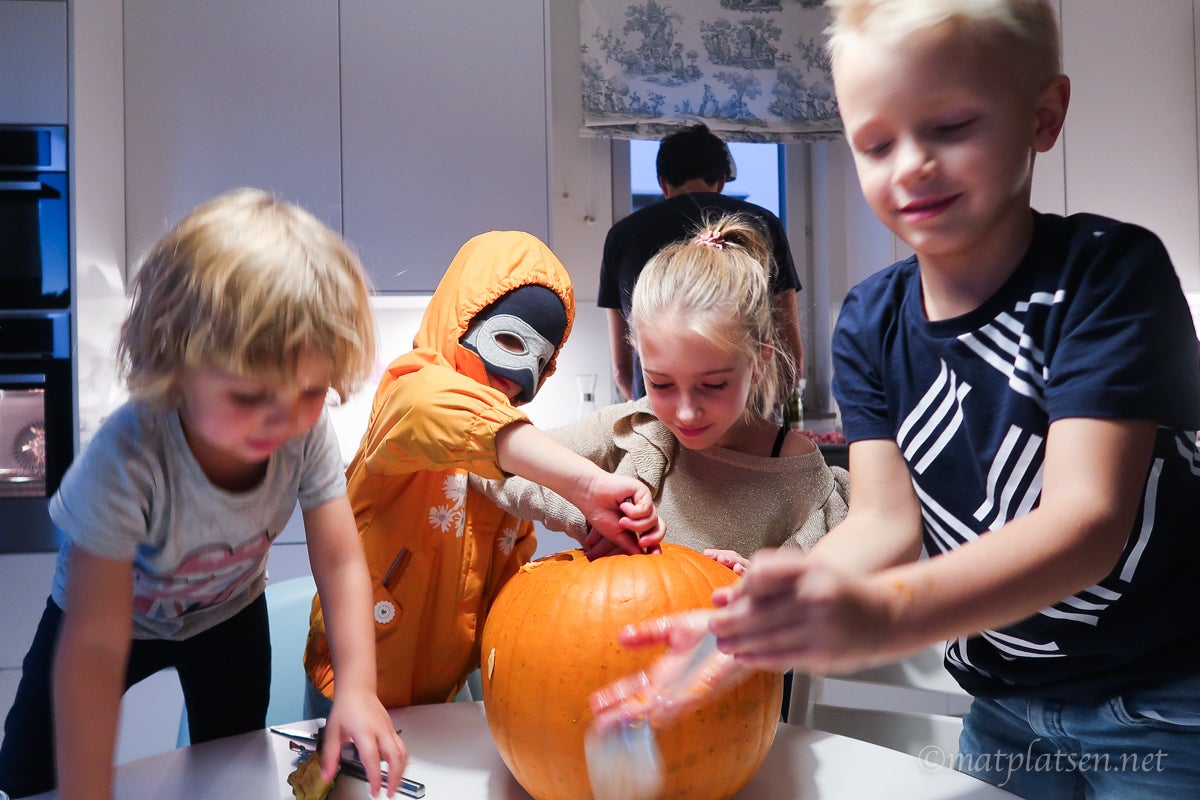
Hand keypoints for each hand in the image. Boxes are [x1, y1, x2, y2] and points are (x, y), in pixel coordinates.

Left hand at [320, 687, 408, 797]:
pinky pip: (401, 746)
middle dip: (395, 778)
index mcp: (364, 731)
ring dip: (401, 770)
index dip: (375, 777)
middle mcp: (380, 730)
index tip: (375, 791)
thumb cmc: (346, 707)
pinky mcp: (392, 728)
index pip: (372, 758)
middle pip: (395, 756)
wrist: (357, 688)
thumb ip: (330, 756)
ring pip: (403, 751)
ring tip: (395, 784)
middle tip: (390, 792)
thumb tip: (326, 775)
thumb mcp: (332, 732)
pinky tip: (395, 768)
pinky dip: (401, 760)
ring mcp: (388, 729)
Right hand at [575, 473, 664, 555]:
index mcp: (638, 522)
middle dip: (653, 538)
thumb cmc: (601, 513)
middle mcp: (644, 512)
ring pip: (653, 520)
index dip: (656, 545)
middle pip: (661, 528)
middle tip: (641, 542)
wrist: (590, 496)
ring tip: (621, 521)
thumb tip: (645, 557)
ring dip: (635, 525)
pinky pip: (647, 509)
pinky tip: (622, 506)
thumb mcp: (617, 536)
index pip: (654, 534)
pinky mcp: (643, 492)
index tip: (654, 555)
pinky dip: (634, 512)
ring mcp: (644, 501)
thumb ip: (631, 545)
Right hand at [589, 609, 749, 730]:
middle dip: (620, 712)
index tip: (595, 702)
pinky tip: (656, 712)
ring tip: (617, 720)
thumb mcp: (673, 627)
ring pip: (659, 707)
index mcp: (666, 672)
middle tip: (599, 722)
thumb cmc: (711, 629)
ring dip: (639, 715)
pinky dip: (671, 707)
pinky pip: (686, 699)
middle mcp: (675, 684)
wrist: (740, 624)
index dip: (615, 695)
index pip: (635, 688)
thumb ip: (648, 633)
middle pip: (642, 703)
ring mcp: (690, 688)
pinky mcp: (707, 686)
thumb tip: (621, 637)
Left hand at [710, 549, 897, 673]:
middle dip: (730, 622)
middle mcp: (816, 596)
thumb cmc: (840, 591)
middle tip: (713, 626)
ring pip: (767, 637)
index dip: (739, 588)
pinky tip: (743, 655)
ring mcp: (821, 627)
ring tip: (722, 643)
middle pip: (759, 611)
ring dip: (739, 642)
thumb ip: (769, 578)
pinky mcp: (823, 653)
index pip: (761, 575)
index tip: (724, 599)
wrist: (887, 616)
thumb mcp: (810, 571)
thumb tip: (723, 596)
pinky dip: (757, 657)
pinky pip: (781, 656)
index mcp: (811, 569)